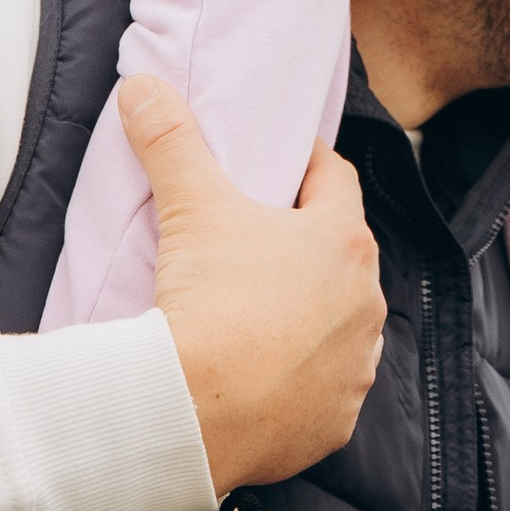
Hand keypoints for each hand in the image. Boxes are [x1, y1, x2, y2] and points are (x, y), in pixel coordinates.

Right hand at [118, 77, 385, 492]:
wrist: (194, 413)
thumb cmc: (210, 300)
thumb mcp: (191, 207)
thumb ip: (171, 139)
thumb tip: (143, 87)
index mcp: (344, 241)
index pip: (334, 179)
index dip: (305, 165)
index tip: (278, 163)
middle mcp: (366, 303)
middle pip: (341, 256)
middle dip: (307, 246)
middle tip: (259, 242)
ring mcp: (355, 368)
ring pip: (341, 327)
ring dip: (312, 318)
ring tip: (260, 315)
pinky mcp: (335, 423)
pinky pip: (326, 393)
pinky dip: (303, 383)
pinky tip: (267, 379)